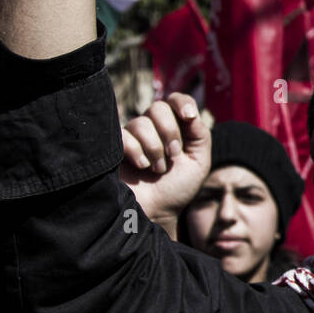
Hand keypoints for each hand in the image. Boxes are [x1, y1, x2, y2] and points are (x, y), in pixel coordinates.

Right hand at [119, 94, 210, 236]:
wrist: (157, 212)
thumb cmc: (177, 188)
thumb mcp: (198, 162)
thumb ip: (199, 135)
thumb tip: (189, 111)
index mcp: (174, 127)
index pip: (175, 100)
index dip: (181, 103)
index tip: (188, 117)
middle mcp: (152, 127)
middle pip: (158, 107)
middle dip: (170, 132)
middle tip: (173, 154)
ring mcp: (131, 136)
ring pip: (141, 122)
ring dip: (155, 149)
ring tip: (158, 169)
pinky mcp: (114, 147)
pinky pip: (123, 135)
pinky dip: (137, 152)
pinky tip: (141, 167)